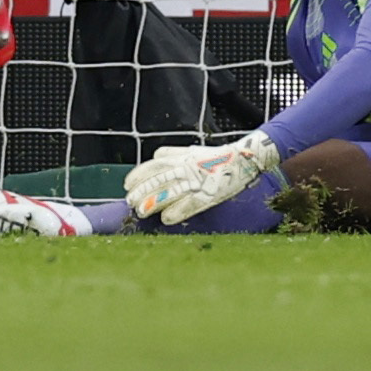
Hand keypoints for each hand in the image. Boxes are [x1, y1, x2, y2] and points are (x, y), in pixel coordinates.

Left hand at [124, 131, 279, 225]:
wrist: (243, 160)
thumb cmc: (215, 157)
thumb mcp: (191, 150)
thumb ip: (173, 153)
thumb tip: (155, 156)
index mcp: (182, 157)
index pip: (154, 165)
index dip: (139, 175)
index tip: (127, 185)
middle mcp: (187, 168)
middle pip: (159, 180)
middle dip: (141, 192)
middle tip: (130, 203)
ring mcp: (198, 181)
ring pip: (170, 192)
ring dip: (154, 202)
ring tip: (141, 212)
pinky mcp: (210, 194)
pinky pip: (190, 204)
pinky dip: (177, 211)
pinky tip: (165, 219)